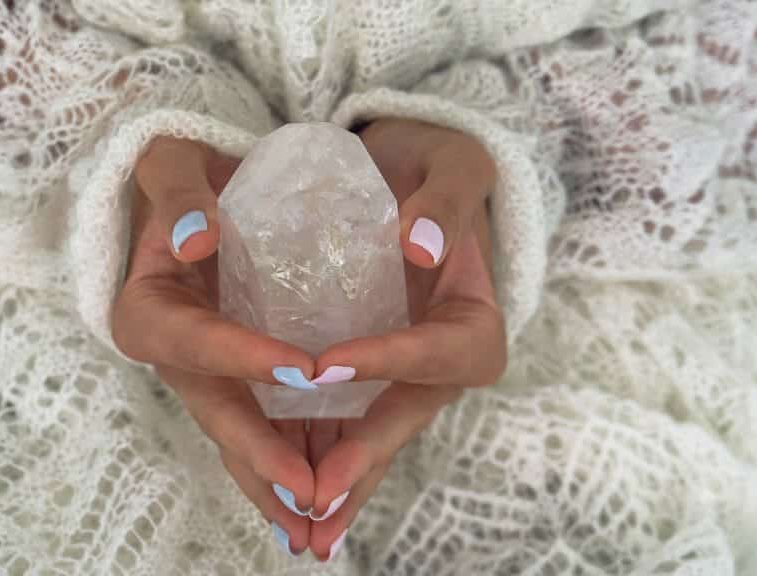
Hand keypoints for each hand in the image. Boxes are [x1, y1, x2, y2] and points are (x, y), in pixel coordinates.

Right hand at [111, 137, 318, 552]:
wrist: (194, 197)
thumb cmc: (181, 180)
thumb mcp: (171, 164)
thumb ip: (177, 191)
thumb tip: (197, 236)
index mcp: (148, 311)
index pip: (197, 341)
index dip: (244, 358)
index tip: (304, 369)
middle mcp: (173, 356)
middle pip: (217, 411)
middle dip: (263, 455)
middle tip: (309, 493)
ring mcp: (206, 375)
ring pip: (238, 437)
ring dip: (275, 482)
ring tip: (319, 523)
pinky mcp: (235, 381)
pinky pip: (261, 428)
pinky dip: (286, 462)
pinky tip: (323, 499)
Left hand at [304, 119, 506, 559]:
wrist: (408, 172)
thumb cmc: (435, 164)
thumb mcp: (453, 163)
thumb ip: (447, 201)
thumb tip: (422, 247)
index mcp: (473, 317)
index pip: (439, 351)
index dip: (390, 362)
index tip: (327, 366)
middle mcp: (441, 360)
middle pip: (405, 415)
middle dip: (362, 458)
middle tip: (317, 496)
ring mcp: (403, 376)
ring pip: (373, 437)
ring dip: (338, 483)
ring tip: (298, 524)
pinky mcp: (369, 378)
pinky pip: (346, 425)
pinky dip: (319, 459)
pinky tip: (282, 491)